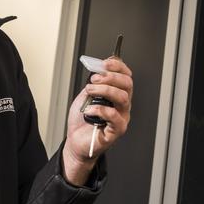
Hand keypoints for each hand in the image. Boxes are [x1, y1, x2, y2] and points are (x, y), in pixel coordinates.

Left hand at [62, 56, 131, 185]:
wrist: (76, 140)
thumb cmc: (82, 119)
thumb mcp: (86, 94)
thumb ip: (94, 82)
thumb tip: (97, 68)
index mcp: (117, 94)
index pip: (126, 76)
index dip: (118, 66)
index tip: (105, 63)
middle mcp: (122, 105)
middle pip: (127, 84)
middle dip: (110, 77)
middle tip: (94, 79)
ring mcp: (121, 118)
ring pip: (123, 98)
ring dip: (105, 90)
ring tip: (90, 91)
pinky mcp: (116, 131)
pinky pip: (114, 116)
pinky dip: (100, 109)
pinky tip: (89, 110)